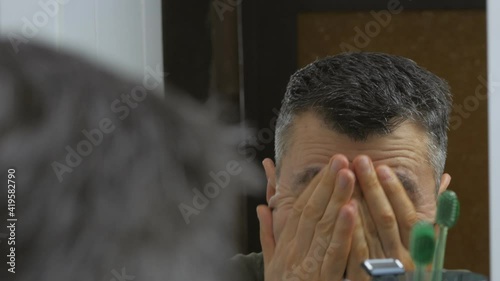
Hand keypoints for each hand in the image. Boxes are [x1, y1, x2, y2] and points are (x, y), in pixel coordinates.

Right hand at [257, 155, 356, 280]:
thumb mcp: (270, 265)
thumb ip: (267, 235)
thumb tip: (261, 208)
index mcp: (285, 246)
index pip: (300, 209)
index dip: (314, 187)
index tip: (327, 167)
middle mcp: (294, 250)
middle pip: (312, 211)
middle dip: (327, 183)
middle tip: (340, 158)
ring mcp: (307, 264)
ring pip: (323, 226)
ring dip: (336, 198)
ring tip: (348, 174)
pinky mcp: (321, 279)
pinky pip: (333, 252)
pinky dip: (343, 230)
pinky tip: (352, 210)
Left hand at [346, 155, 417, 280]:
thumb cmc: (404, 265)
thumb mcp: (421, 243)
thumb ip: (428, 212)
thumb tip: (444, 179)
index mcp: (418, 249)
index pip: (408, 215)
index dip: (395, 191)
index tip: (382, 168)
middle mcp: (403, 260)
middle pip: (386, 219)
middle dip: (372, 187)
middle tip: (360, 161)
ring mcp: (383, 269)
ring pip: (370, 232)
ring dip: (358, 201)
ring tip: (347, 177)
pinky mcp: (362, 278)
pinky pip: (356, 252)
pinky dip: (350, 229)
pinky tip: (342, 208)